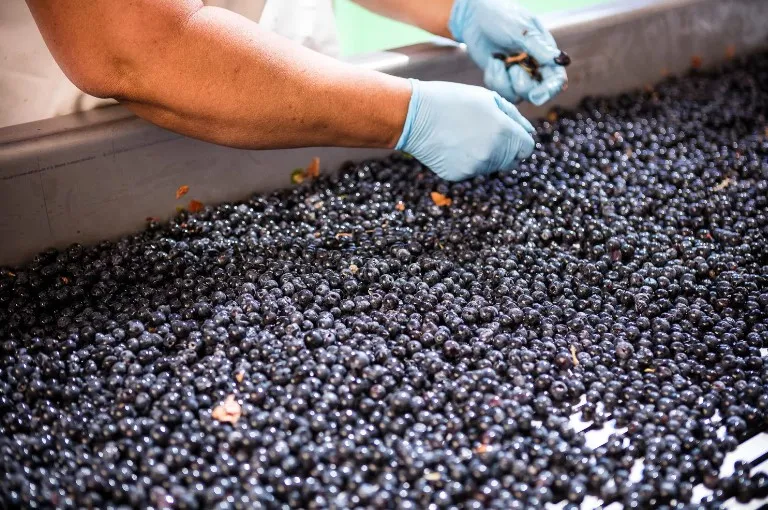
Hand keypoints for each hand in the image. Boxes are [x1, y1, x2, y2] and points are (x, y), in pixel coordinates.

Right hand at [395, 79, 534, 181]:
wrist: (414, 116)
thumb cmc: (452, 100)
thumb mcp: (487, 97)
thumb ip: (513, 116)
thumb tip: (528, 132)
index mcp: (504, 131)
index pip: (527, 148)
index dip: (519, 140)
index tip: (508, 134)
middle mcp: (493, 153)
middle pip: (511, 161)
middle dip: (504, 149)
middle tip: (483, 133)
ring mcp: (475, 167)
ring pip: (491, 166)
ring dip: (486, 155)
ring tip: (464, 136)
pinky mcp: (459, 176)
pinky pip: (471, 171)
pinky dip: (466, 161)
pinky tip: (452, 146)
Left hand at [449, 0, 567, 105]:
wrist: (476, 17)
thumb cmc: (503, 17)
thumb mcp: (521, 30)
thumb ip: (538, 47)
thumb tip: (558, 61)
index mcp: (546, 54)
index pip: (556, 79)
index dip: (549, 91)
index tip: (536, 95)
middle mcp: (534, 68)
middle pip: (537, 94)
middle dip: (523, 86)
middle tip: (513, 68)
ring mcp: (517, 75)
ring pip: (517, 96)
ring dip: (505, 82)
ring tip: (498, 61)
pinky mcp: (502, 79)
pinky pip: (501, 91)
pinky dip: (494, 78)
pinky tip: (492, 61)